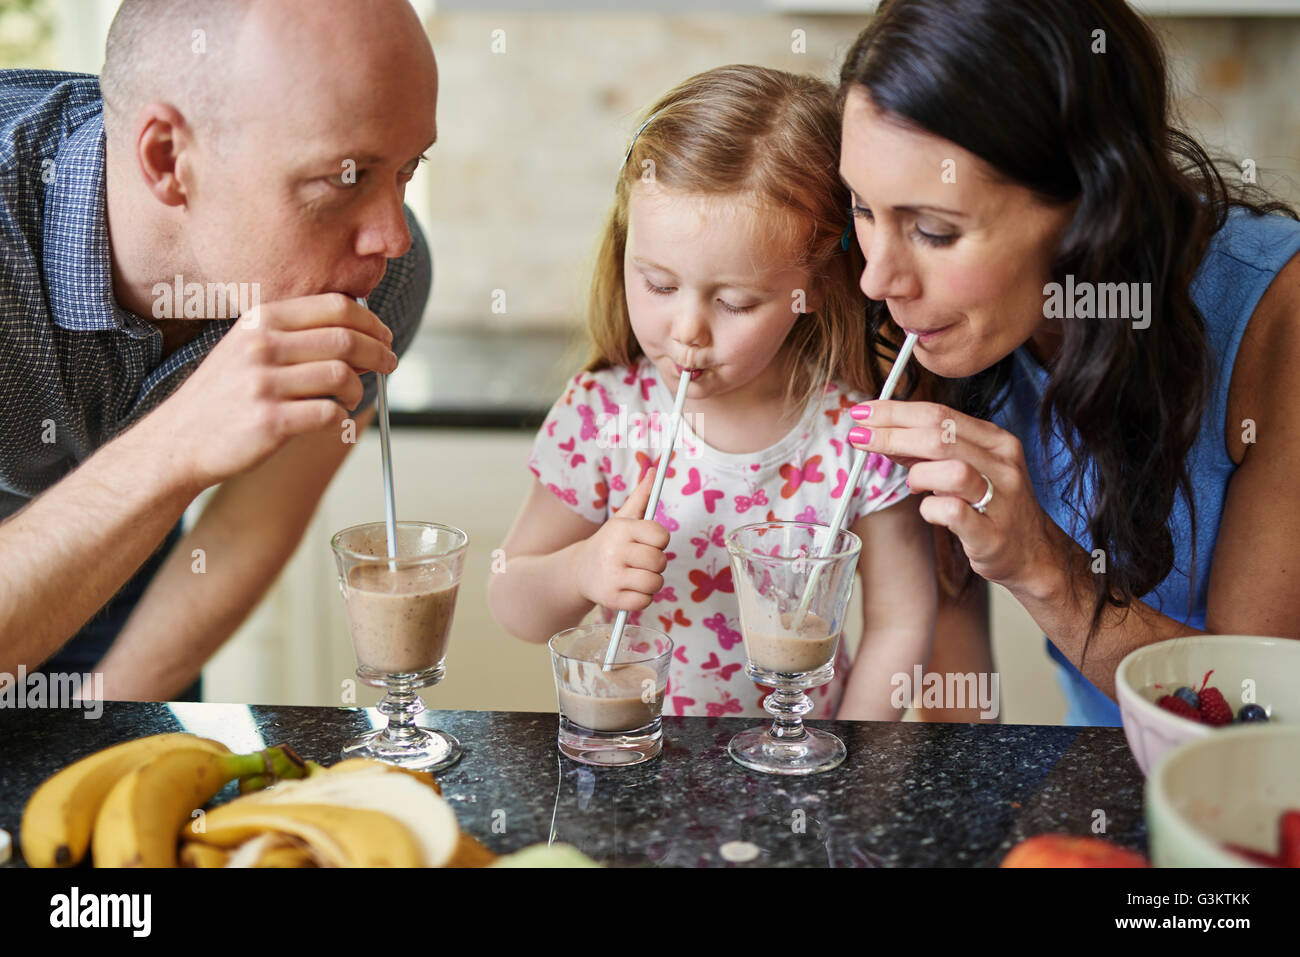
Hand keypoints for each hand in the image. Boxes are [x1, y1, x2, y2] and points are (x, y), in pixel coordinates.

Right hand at [152, 294, 396, 490]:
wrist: (178, 440)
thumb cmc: (223, 395)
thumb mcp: (248, 347)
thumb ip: (296, 334)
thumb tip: (360, 333)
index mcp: (261, 320)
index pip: (335, 307)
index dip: (371, 322)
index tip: (384, 336)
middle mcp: (262, 346)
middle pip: (346, 339)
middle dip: (379, 352)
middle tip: (390, 364)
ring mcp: (264, 383)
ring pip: (342, 375)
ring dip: (359, 388)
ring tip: (352, 397)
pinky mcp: (270, 421)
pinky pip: (329, 413)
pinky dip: (341, 417)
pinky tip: (334, 418)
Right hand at [575, 466, 669, 611]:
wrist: (579, 571)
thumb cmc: (610, 543)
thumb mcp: (622, 519)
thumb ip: (641, 496)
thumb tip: (655, 471)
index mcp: (621, 529)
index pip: (660, 535)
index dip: (660, 541)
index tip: (650, 542)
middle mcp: (615, 551)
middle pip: (659, 561)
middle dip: (657, 564)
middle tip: (643, 562)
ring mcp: (612, 576)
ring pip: (655, 583)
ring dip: (651, 582)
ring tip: (637, 576)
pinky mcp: (611, 599)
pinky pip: (644, 602)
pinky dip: (642, 598)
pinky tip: (629, 590)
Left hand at [847, 400, 1069, 594]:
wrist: (1032, 554)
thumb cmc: (991, 506)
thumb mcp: (965, 468)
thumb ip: (927, 450)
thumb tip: (881, 432)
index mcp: (995, 440)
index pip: (940, 414)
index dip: (896, 411)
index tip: (862, 412)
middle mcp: (1002, 463)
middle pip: (940, 436)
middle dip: (891, 434)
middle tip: (859, 437)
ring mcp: (1001, 499)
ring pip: (952, 470)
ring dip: (919, 474)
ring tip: (913, 485)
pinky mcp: (992, 534)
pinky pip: (953, 512)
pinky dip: (931, 509)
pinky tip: (929, 510)